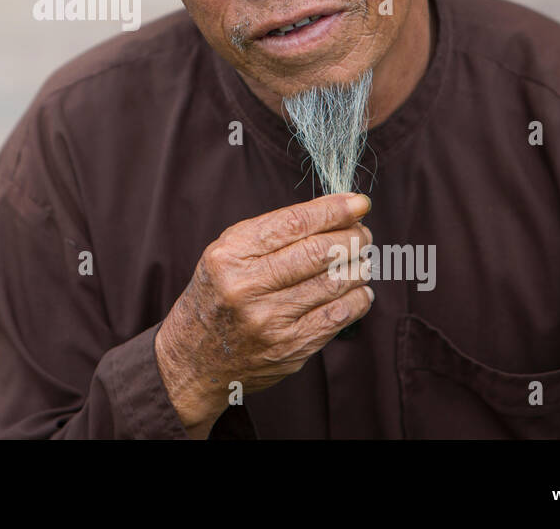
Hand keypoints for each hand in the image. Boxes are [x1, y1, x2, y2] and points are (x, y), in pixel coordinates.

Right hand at [154, 191, 373, 437]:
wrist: (196, 357)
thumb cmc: (220, 293)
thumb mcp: (228, 253)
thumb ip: (273, 232)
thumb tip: (335, 212)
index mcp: (230, 255)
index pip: (293, 224)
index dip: (333, 210)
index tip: (358, 202)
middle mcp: (247, 287)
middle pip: (318, 252)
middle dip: (353, 237)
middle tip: (363, 233)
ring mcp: (269, 321)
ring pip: (334, 283)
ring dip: (359, 266)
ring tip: (362, 259)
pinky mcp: (289, 348)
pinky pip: (338, 316)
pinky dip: (358, 298)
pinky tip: (359, 290)